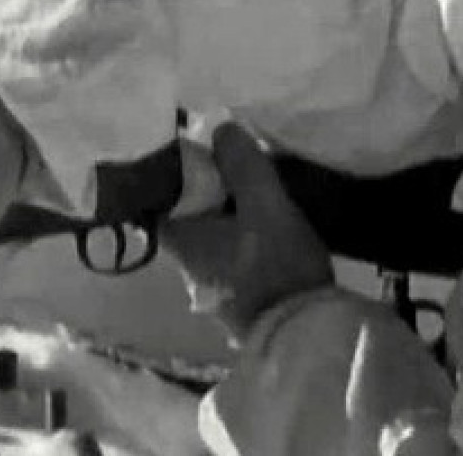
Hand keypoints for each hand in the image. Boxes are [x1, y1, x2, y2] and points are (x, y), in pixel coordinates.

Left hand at [160, 124, 333, 342]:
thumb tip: (221, 129)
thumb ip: (242, 165)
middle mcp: (184, 264)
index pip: (159, 194)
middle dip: (207, 187)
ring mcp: (208, 284)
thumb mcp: (266, 205)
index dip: (177, 169)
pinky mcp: (233, 296)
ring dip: (226, 211)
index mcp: (179, 239)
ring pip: (208, 233)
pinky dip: (238, 233)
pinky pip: (228, 252)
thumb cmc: (277, 265)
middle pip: (185, 212)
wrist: (303, 333)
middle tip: (234, 161)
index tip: (200, 149)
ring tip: (254, 187)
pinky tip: (263, 223)